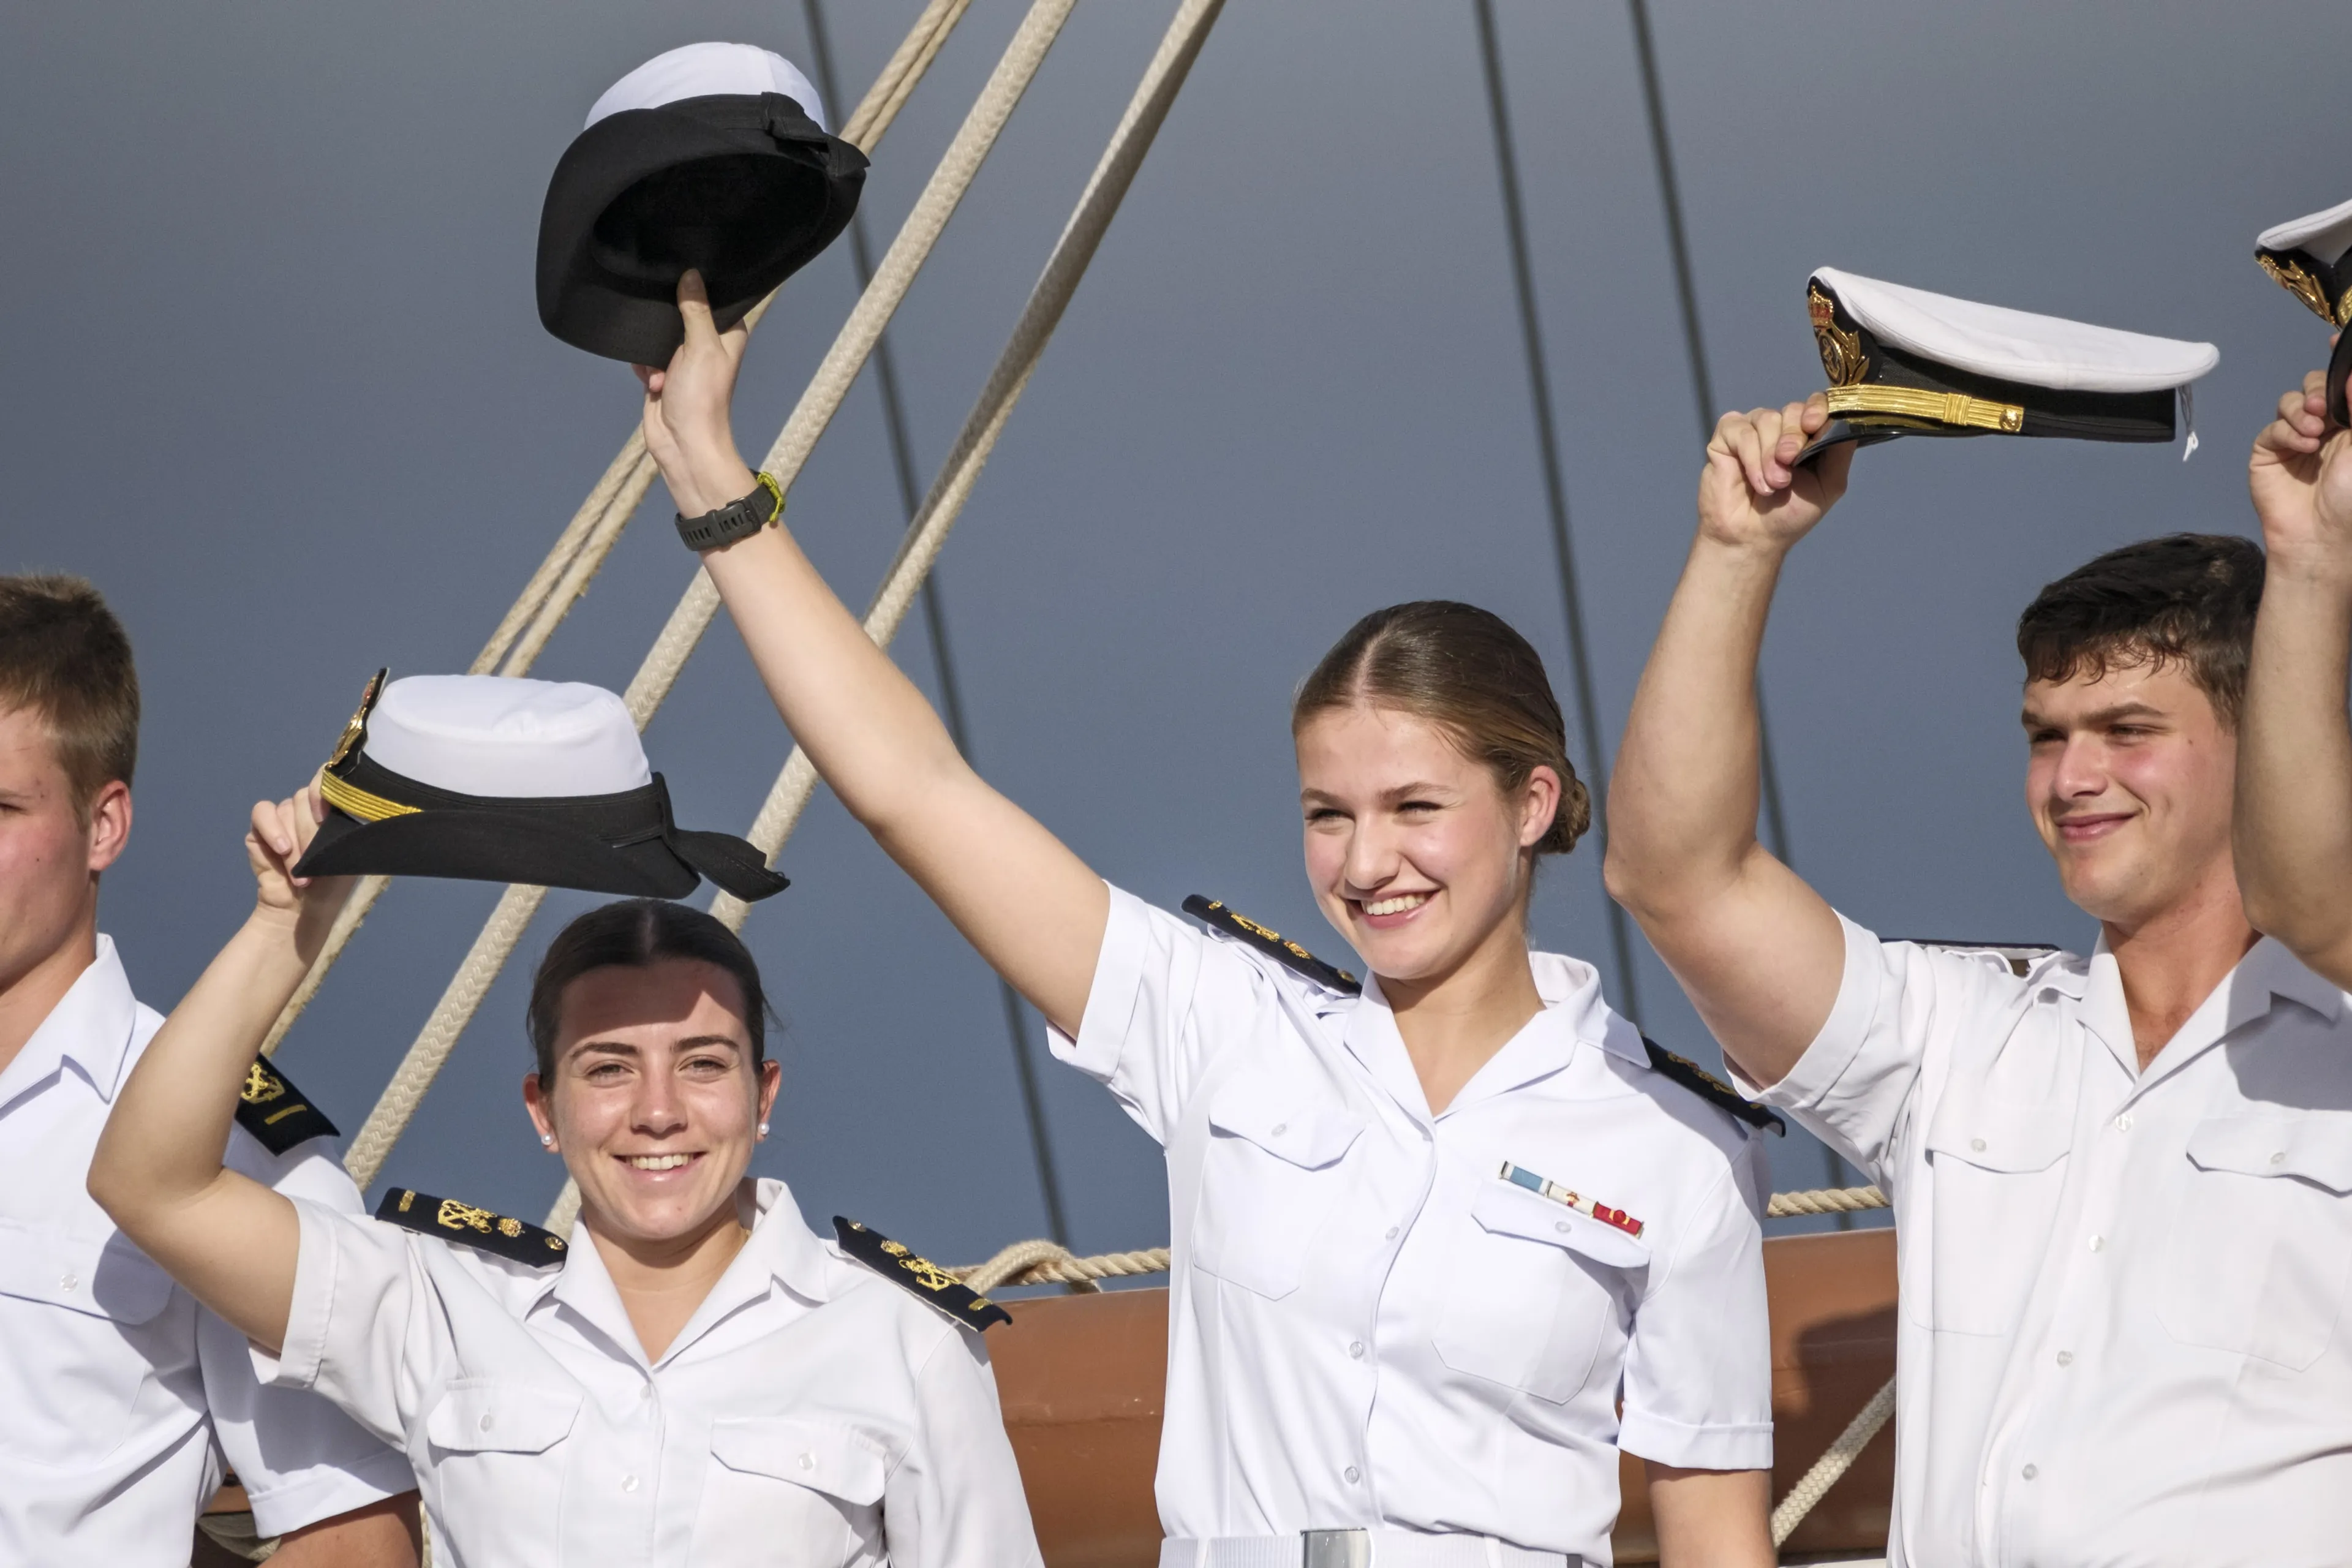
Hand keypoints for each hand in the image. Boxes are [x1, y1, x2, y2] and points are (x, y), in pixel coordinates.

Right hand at [245, 777, 352, 950]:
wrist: (304, 908)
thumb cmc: (332, 883)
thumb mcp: (348, 854)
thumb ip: (347, 826)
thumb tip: (350, 806)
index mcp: (333, 809)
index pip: (330, 779)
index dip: (326, 789)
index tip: (326, 815)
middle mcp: (308, 807)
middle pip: (306, 797)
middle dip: (310, 832)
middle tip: (315, 862)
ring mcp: (285, 815)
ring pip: (288, 808)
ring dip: (294, 842)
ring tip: (300, 871)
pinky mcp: (261, 828)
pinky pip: (262, 812)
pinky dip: (272, 829)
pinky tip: (282, 849)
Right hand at [636, 270, 756, 516]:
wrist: (682, 444)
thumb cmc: (702, 399)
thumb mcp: (701, 347)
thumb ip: (695, 310)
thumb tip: (692, 274)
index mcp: (727, 334)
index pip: (713, 297)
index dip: (696, 287)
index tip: (678, 276)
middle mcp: (706, 343)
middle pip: (680, 312)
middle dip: (665, 321)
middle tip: (662, 331)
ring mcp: (682, 359)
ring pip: (657, 333)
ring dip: (651, 350)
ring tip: (661, 371)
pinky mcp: (661, 372)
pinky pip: (644, 355)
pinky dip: (643, 366)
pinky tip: (652, 382)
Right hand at [1698, 394, 1852, 553]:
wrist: (1751, 538)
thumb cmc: (1789, 516)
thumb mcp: (1828, 484)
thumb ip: (1840, 451)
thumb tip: (1850, 420)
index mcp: (1807, 436)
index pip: (1817, 405)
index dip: (1817, 408)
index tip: (1813, 424)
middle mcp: (1780, 428)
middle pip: (1792, 410)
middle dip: (1793, 436)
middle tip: (1788, 464)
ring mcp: (1753, 430)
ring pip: (1766, 418)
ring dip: (1770, 455)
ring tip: (1773, 485)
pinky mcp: (1726, 437)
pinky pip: (1741, 431)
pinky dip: (1751, 456)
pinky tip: (1756, 482)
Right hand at [2249, 361, 2351, 578]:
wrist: (2322, 538)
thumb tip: (2350, 375)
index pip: (2343, 385)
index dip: (2340, 362)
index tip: (2336, 339)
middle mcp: (2326, 427)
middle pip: (2315, 385)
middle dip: (2318, 390)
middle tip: (2324, 409)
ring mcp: (2295, 440)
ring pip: (2290, 402)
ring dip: (2300, 410)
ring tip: (2314, 432)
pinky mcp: (2269, 453)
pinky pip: (2272, 427)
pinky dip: (2286, 431)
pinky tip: (2301, 447)